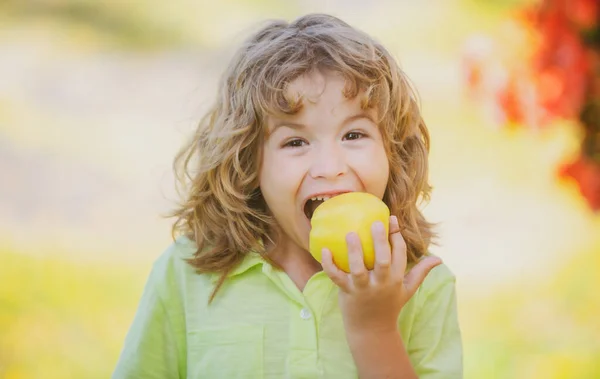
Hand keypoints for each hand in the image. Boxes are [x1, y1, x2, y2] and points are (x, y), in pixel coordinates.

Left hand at [321, 215, 441, 333]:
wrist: (372, 331)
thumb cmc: (390, 306)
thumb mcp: (408, 290)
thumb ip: (421, 272)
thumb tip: (438, 259)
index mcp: (396, 279)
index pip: (400, 254)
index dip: (396, 236)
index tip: (391, 219)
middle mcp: (381, 283)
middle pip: (383, 260)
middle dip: (380, 241)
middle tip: (376, 222)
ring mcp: (363, 289)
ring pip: (359, 269)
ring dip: (355, 251)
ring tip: (351, 233)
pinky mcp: (347, 292)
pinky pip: (336, 277)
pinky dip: (329, 264)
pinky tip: (324, 249)